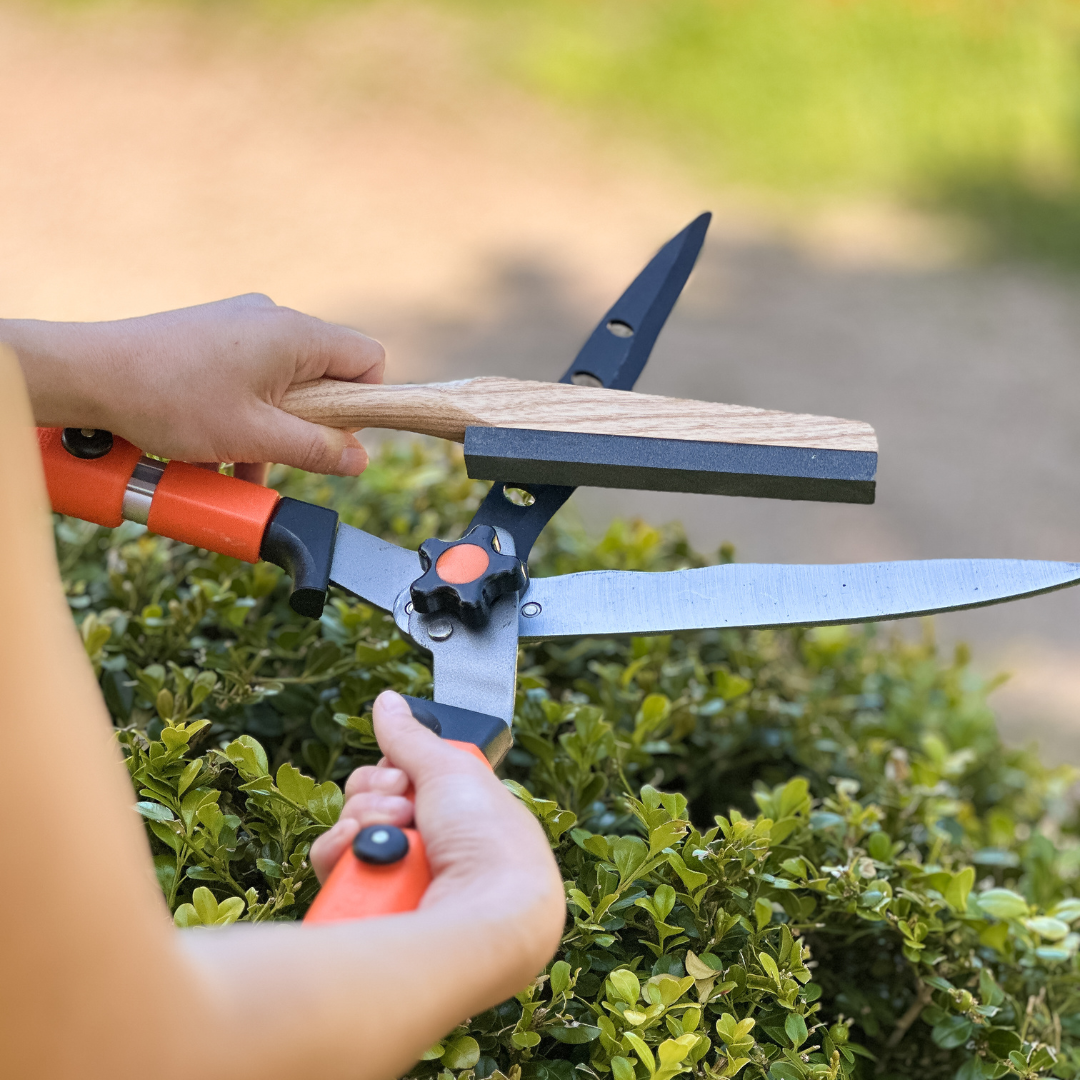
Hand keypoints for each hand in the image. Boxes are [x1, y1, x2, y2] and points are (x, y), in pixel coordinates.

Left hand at [4, 293, 384, 476]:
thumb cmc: (170, 400)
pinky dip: (244, 417)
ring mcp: (241, 324)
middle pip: (325, 376)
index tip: (334, 438)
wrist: (89, 375)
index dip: (362, 404)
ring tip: (237, 465)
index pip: (367, 360)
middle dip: (309, 426)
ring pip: (284, 385)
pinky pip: (251, 380)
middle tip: (279, 452)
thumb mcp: (256, 437)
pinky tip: (217, 454)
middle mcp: (273, 319)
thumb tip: (358, 459)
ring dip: (272, 431)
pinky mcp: (214, 337)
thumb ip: (317, 450)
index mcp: (295, 334)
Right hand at [311, 691, 565, 979]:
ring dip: (366, 822)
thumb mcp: (451, 771)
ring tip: (399, 836)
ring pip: (347, 830)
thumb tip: (388, 701)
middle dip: (378, 796)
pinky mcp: (367, 911)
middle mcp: (426, 850)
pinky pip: (331, 865)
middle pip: (368, 801)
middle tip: (405, 806)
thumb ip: (411, 738)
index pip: (398, 780)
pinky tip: (365, 855)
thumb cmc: (489, 843)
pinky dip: (343, 853)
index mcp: (454, 816)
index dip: (393, 773)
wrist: (487, 917)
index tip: (404, 775)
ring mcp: (396, 882)